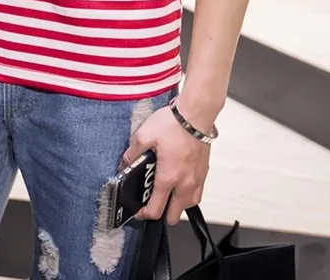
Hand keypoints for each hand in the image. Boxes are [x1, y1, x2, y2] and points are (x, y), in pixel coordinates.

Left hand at [121, 104, 211, 225]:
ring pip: (188, 205)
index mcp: (168, 178)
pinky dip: (188, 194)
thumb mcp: (144, 135)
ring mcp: (197, 179)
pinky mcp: (204, 171)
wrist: (196, 114)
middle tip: (152, 202)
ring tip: (166, 192)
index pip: (156, 210)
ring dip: (177, 204)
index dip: (145, 215)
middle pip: (174, 215)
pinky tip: (180, 181)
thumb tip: (125, 163)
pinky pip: (197, 193)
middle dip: (162, 213)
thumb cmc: (174, 123)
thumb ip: (132, 152)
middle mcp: (185, 183)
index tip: (139, 212)